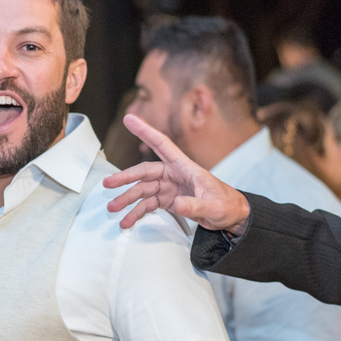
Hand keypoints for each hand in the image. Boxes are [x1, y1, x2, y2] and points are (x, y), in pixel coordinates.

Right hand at [103, 114, 250, 232]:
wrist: (232, 217)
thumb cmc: (227, 204)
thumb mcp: (214, 206)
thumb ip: (195, 205)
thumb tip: (176, 203)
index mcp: (185, 167)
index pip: (162, 144)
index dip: (145, 131)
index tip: (129, 119)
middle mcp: (173, 174)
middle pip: (144, 172)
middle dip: (125, 178)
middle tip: (108, 185)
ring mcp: (168, 188)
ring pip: (142, 191)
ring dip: (127, 200)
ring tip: (113, 209)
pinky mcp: (167, 201)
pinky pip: (147, 205)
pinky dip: (136, 213)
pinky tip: (126, 221)